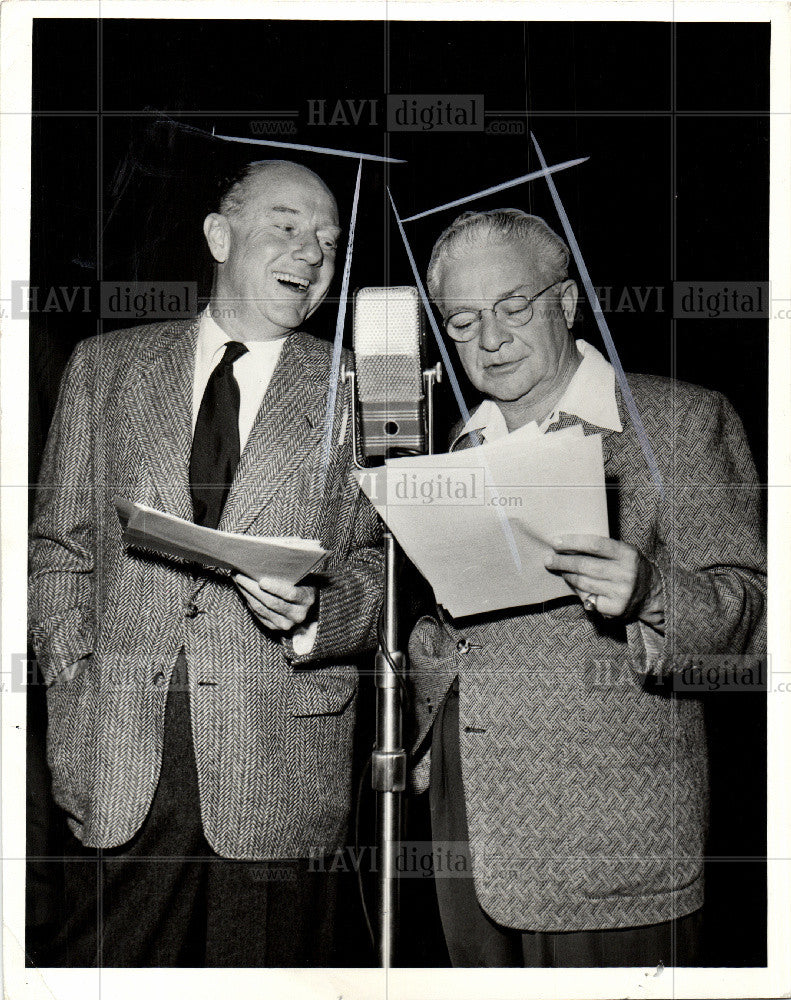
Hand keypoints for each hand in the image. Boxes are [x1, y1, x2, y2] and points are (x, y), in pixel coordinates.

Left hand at [233, 573, 316, 631]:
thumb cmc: (304, 584)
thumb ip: (295, 568)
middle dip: (253, 588)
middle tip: (240, 575)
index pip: (290, 594)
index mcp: (306, 599)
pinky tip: (243, 590)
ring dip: (247, 594)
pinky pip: (258, 614)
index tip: (261, 580)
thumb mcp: (305, 576)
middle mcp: (297, 614)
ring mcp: (285, 623)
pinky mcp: (274, 627)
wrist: (309, 607)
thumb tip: (278, 553)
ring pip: (262, 608)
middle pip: (271, 602)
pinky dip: (249, 601)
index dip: (276, 588)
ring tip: (238, 580)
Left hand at [544, 534, 660, 621]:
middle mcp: (625, 574)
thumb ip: (602, 549)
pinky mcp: (614, 608)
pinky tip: (573, 585)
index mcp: (627, 554)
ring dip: (567, 575)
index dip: (573, 542)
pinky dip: (577, 590)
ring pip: (583, 582)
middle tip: (549, 559)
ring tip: (560, 570)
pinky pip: (587, 598)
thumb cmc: (629, 568)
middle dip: (563, 562)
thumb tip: (567, 545)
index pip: (595, 545)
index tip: (555, 542)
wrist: (651, 594)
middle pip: (585, 565)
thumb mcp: (623, 553)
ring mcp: (620, 593)